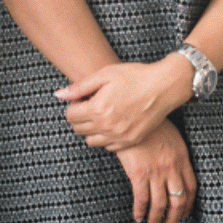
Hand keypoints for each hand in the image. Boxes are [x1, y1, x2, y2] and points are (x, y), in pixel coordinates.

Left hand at [57, 57, 186, 150]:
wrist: (163, 87)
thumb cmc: (134, 76)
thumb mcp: (105, 74)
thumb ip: (80, 87)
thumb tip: (59, 95)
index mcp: (98, 109)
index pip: (70, 115)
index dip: (73, 105)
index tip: (82, 98)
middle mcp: (107, 127)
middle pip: (78, 129)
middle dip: (79, 117)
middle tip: (91, 104)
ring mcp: (119, 137)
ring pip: (91, 141)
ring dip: (90, 129)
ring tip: (101, 114)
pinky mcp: (131, 141)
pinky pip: (108, 147)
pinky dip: (106, 137)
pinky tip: (113, 122)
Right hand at [114, 120, 195, 222]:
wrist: (131, 113)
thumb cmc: (149, 121)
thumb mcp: (170, 134)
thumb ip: (175, 152)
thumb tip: (174, 166)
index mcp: (182, 156)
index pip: (191, 187)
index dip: (189, 204)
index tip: (185, 213)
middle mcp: (171, 167)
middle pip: (178, 200)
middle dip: (175, 218)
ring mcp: (155, 172)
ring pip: (160, 205)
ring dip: (157, 219)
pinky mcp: (138, 174)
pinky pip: (142, 199)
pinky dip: (140, 212)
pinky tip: (138, 217)